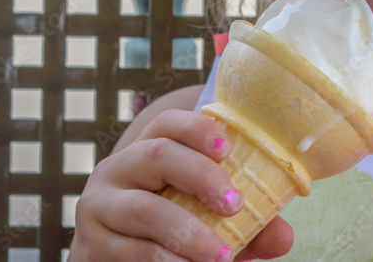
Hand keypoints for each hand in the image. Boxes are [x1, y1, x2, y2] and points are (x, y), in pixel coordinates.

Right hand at [70, 108, 293, 260]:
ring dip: (188, 233)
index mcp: (147, 151)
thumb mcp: (208, 218)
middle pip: (157, 155)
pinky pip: (131, 253)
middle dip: (201, 177)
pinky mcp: (89, 247)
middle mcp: (116, 170)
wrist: (117, 261)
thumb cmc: (175, 227)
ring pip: (144, 210)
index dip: (198, 129)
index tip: (229, 149)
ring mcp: (97, 208)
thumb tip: (283, 237)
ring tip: (221, 256)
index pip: (168, 124)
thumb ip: (248, 223)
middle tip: (236, 207)